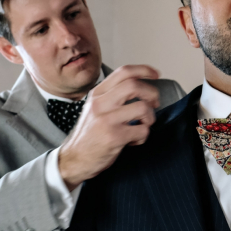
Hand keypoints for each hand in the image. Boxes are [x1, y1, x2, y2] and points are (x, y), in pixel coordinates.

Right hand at [58, 65, 160, 190]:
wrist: (74, 159)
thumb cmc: (90, 134)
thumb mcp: (96, 108)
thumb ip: (113, 96)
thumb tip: (141, 88)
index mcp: (97, 94)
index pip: (124, 72)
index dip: (144, 70)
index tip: (156, 74)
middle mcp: (100, 103)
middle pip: (135, 86)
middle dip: (152, 93)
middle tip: (155, 103)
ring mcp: (107, 120)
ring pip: (142, 108)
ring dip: (150, 118)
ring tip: (143, 125)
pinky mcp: (114, 137)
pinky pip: (142, 130)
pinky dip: (143, 136)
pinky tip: (134, 140)